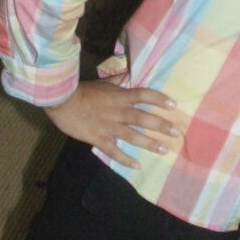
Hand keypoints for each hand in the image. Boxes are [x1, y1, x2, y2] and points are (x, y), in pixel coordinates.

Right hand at [45, 79, 179, 168]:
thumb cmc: (83, 91)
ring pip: (133, 136)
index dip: (159, 99)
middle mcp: (119, 112)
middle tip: (176, 133)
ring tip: (164, 150)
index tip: (173, 105)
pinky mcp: (99, 138)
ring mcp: (109, 126)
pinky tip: (136, 166)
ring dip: (150, 143)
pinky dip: (125, 159)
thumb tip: (129, 73)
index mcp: (120, 96)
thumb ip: (118, 80)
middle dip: (161, 126)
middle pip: (144, 119)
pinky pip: (114, 151)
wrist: (62, 101)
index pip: (144, 95)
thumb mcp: (103, 83)